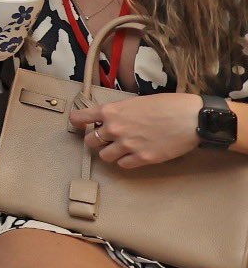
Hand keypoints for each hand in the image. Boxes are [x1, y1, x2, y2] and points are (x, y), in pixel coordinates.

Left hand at [70, 93, 203, 168]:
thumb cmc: (167, 105)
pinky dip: (126, 161)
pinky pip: (123, 165)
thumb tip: (113, 118)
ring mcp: (127, 145)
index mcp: (112, 111)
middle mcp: (115, 129)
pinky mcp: (142, 159)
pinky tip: (134, 155)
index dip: (77, 121)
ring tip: (121, 148)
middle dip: (96, 140)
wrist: (190, 118)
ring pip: (105, 156)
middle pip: (90, 141)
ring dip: (111, 152)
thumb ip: (120, 112)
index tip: (77, 123)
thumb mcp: (137, 102)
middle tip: (106, 139)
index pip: (81, 117)